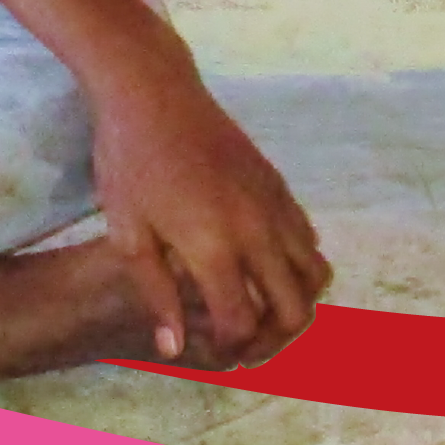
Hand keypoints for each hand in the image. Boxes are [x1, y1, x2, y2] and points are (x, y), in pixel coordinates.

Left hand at [89, 71, 330, 365]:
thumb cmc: (130, 161)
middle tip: (243, 343)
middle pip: (295, 309)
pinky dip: (298, 267)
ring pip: (315, 275)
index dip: (229, 350)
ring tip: (260, 310)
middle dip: (272, 340)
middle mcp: (257, 230)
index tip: (211, 352)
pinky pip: (309, 240)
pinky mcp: (280, 186)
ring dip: (294, 304)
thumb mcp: (129, 234)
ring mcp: (275, 205)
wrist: (154, 92)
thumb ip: (157, 295)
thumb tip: (175, 348)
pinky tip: (262, 267)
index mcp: (213, 246)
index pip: (241, 322)